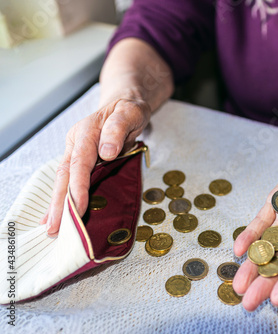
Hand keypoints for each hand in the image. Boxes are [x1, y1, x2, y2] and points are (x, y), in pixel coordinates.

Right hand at [40, 98, 150, 236]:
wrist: (125, 106)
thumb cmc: (129, 110)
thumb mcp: (130, 113)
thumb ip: (118, 129)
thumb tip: (106, 152)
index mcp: (86, 132)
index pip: (80, 162)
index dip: (78, 187)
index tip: (78, 208)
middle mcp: (77, 144)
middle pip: (65, 175)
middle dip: (60, 203)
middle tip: (54, 227)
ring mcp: (76, 153)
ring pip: (64, 181)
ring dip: (58, 204)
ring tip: (51, 228)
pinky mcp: (81, 162)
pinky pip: (71, 181)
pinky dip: (65, 199)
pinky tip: (58, 215)